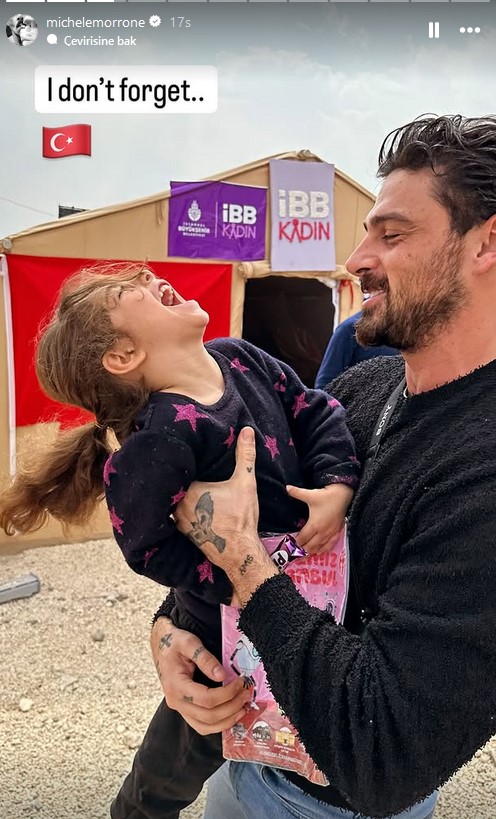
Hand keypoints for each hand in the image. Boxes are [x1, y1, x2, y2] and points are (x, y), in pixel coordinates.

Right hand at [151, 616, 252, 734]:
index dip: (228, 694)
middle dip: (232, 707)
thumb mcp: (189, 643)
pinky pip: (202, 725)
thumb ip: (205, 658)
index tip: (242, 682)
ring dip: (228, 720)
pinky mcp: (185, 709)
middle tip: (247, 693)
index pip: (206, 699)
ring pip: (205, 727)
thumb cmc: (174, 642)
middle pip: (208, 716)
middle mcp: (176, 702)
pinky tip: (232, 714)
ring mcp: (180, 708)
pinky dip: (219, 724)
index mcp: (176, 685)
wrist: (161, 646)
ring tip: (244, 707)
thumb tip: (222, 676)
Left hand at [175, 427, 277, 606]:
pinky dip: (179, 510)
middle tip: (181, 469)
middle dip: (179, 479)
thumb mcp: (246, 483)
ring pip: (174, 500)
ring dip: (178, 495)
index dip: (184, 464)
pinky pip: (175, 515)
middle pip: (176, 485)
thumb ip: (245, 456)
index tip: (185, 455)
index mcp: (191, 490)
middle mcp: (179, 505)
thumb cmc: (241, 516)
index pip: (181, 470)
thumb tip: (247, 430)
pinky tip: (187, 506)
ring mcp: (178, 520)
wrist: (239, 551)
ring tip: (181, 486)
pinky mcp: (181, 531)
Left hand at [287, 483, 352, 554]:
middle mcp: (322, 532)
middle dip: (303, 550)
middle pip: (310, 546)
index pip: (303, 538)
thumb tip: (287, 488)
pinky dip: (324, 550)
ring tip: (306, 555)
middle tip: (297, 553)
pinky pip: (330, 545)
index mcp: (314, 524)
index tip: (292, 544)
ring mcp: (330, 533)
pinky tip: (320, 552)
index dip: (297, 542)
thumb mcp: (310, 494)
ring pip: (320, 547)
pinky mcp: (337, 531)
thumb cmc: (326, 496)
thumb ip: (297, 492)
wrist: (344, 495)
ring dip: (312, 552)